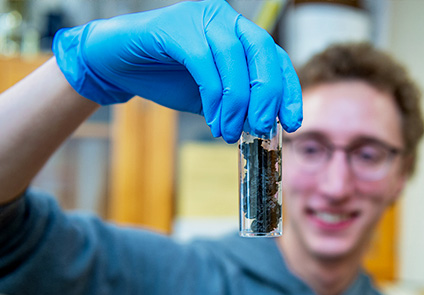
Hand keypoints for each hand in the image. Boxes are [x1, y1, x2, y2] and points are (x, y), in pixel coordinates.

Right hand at [52, 0, 301, 142]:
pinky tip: (214, 120)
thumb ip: (238, 105)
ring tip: (231, 132)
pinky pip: (204, 62)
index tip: (292, 123)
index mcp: (239, 33)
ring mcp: (200, 17)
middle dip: (267, 94)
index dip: (288, 91)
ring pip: (234, 58)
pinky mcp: (175, 26)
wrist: (117, 66)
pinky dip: (213, 95)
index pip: (275, 58)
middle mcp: (224, 18)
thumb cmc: (168, 79)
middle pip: (262, 51)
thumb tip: (265, 128)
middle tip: (261, 127)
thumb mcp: (214, 98)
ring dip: (237, 103)